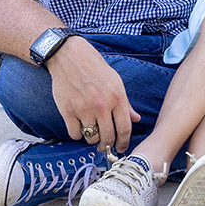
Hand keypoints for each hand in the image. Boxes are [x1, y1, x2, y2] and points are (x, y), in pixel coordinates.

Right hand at [47, 36, 138, 153]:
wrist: (71, 57)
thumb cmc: (96, 69)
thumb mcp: (116, 83)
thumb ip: (126, 104)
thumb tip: (136, 119)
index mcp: (117, 98)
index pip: (125, 128)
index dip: (124, 142)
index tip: (121, 148)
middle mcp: (102, 105)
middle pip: (108, 137)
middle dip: (107, 146)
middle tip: (105, 147)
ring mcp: (84, 109)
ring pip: (91, 138)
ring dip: (92, 140)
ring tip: (92, 134)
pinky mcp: (68, 111)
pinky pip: (75, 134)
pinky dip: (78, 134)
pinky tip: (80, 127)